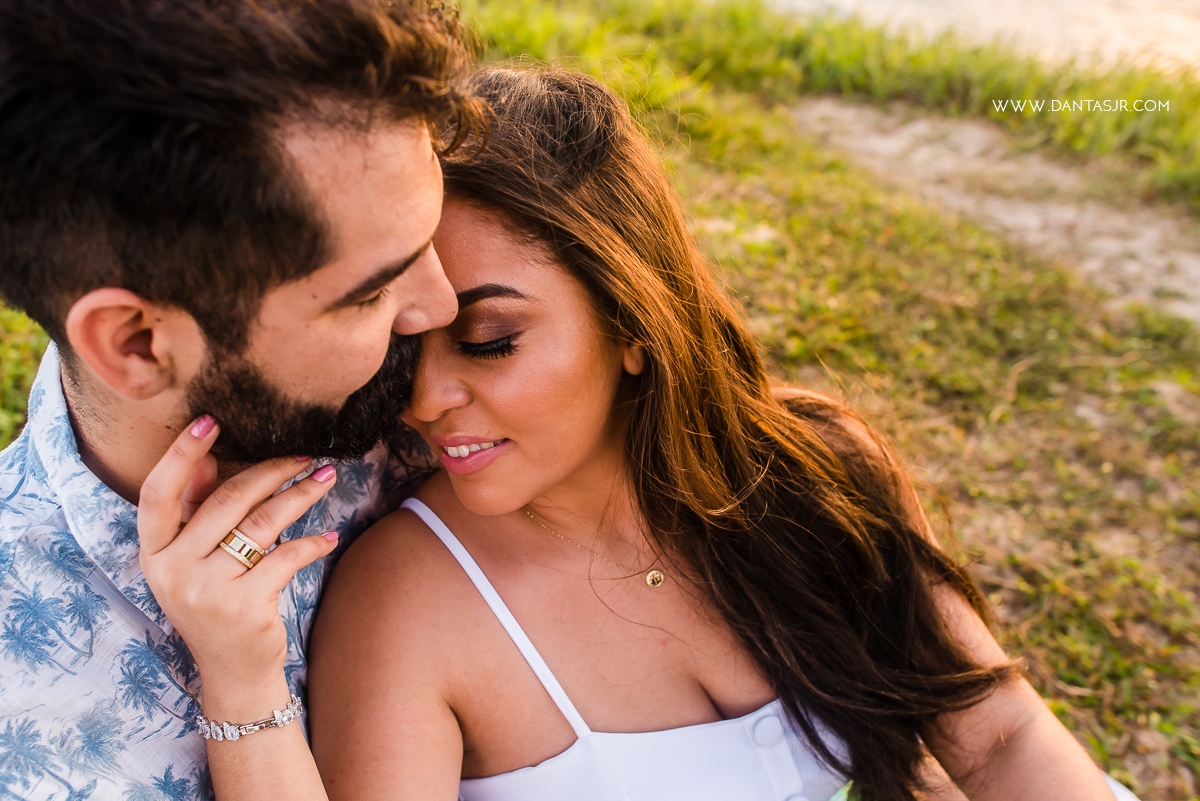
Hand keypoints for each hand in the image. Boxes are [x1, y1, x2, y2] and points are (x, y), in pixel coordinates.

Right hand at [138, 415, 340, 718]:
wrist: (233, 674)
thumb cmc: (216, 604)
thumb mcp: (194, 563)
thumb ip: (198, 514)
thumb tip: (208, 460)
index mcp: (153, 554)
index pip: (158, 494)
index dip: (181, 455)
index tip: (208, 420)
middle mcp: (173, 571)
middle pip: (227, 500)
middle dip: (271, 471)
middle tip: (304, 456)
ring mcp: (207, 590)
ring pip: (262, 523)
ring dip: (299, 496)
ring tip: (324, 479)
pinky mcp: (245, 606)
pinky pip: (286, 557)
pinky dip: (312, 543)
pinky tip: (328, 536)